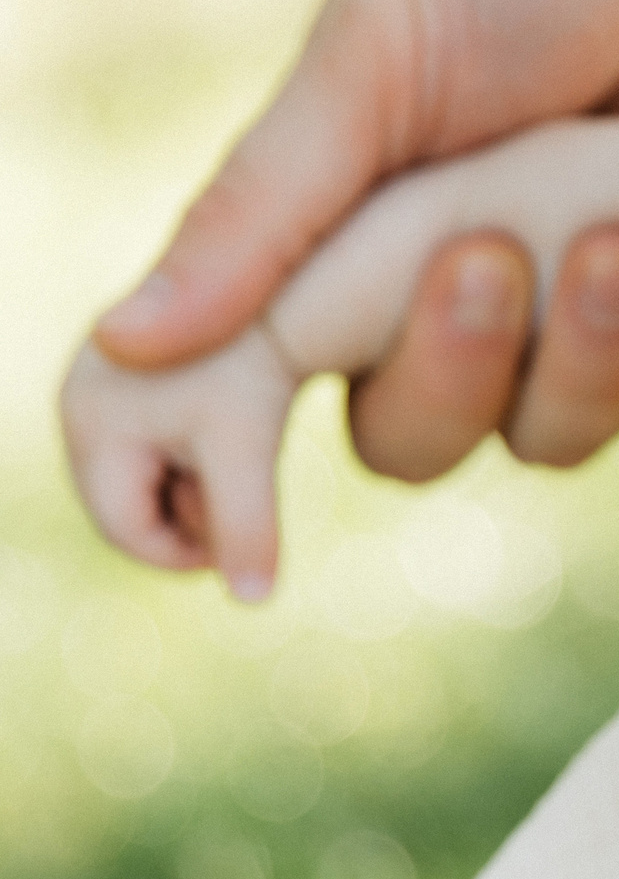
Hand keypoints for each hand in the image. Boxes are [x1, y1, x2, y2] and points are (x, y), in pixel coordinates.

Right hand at [60, 332, 299, 600]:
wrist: (276, 277)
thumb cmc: (254, 363)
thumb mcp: (248, 447)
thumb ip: (244, 522)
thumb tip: (254, 600)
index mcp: (91, 426)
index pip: (123, 530)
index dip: (184, 554)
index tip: (241, 552)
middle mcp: (82, 403)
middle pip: (128, 506)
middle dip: (186, 517)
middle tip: (250, 501)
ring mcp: (104, 385)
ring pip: (147, 476)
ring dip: (195, 486)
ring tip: (245, 452)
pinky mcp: (136, 372)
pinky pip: (161, 441)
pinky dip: (200, 453)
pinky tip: (239, 430)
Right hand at [89, 0, 618, 476]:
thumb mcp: (378, 53)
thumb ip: (270, 202)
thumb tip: (130, 346)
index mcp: (344, 235)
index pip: (246, 393)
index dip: (211, 483)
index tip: (211, 547)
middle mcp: (453, 294)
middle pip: (411, 439)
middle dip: (450, 367)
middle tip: (490, 250)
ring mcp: (581, 315)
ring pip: (547, 439)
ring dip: (580, 357)